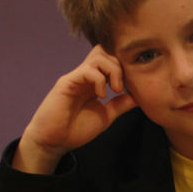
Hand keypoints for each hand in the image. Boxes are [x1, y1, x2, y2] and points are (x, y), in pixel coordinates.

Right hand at [12, 45, 138, 174]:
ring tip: (115, 90)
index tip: (132, 86)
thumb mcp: (106, 116)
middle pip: (106, 51)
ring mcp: (76, 77)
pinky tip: (101, 96)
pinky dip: (99, 80)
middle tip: (122, 88)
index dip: (125, 68)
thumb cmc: (76, 129)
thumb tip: (138, 96)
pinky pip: (87, 70)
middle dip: (120, 65)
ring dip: (113, 70)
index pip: (112, 60)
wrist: (54, 141)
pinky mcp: (67, 82)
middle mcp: (86, 75)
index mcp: (95, 82)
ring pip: (98, 55)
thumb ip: (120, 105)